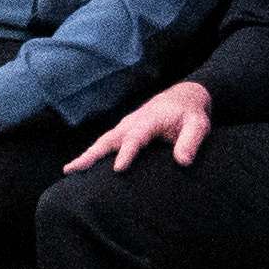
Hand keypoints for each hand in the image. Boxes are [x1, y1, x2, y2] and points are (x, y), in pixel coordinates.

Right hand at [68, 81, 215, 173]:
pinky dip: (92, 154)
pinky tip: (82, 166)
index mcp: (148, 121)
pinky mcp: (123, 132)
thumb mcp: (199, 126)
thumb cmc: (191, 114)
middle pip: (107, 140)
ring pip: (102, 142)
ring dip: (86, 156)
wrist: (183, 97)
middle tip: (72, 169)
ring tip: (69, 170)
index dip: (126, 153)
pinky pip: (105, 144)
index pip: (135, 138)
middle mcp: (131, 123)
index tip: (117, 169)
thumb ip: (191, 142)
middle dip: (90, 155)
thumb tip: (183, 162)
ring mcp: (125, 127)